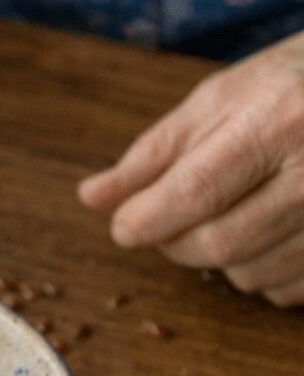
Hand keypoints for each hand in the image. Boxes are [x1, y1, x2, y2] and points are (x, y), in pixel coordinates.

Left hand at [78, 30, 303, 305]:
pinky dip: (260, 271)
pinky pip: (286, 290)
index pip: (197, 192)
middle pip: (220, 243)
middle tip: (166, 220)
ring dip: (217, 258)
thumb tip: (93, 198)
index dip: (148, 219)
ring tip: (227, 213)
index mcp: (277, 123)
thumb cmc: (291, 85)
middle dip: (175, 242)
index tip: (123, 227)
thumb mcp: (219, 100)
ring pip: (250, 275)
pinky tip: (265, 230)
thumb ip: (154, 153)